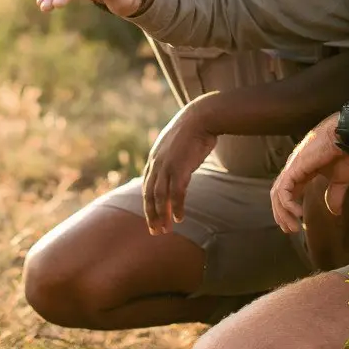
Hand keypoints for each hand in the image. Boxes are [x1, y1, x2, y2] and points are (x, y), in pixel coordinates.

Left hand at [142, 100, 217, 233]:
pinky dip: (177, 207)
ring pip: (160, 197)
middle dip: (151, 215)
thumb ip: (171, 157)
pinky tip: (180, 218)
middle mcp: (156, 164)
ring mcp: (167, 166)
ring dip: (162, 215)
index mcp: (154, 158)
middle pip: (149, 195)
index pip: (147, 186)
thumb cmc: (192, 130)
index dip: (148, 204)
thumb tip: (175, 167)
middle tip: (155, 231)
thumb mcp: (176, 145)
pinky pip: (177, 193)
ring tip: (166, 230)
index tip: (151, 218)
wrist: (200, 117)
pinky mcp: (180, 168)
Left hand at [271, 114, 348, 233]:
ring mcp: (293, 166)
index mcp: (302, 170)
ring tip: (294, 227)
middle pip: (278, 194)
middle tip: (291, 230)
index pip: (287, 191)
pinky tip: (298, 214)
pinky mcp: (295, 167)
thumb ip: (334, 195)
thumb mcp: (340, 180)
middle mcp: (294, 168)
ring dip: (283, 213)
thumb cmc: (346, 153)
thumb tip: (334, 212)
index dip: (287, 209)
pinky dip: (288, 204)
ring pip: (278, 193)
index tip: (295, 224)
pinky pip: (284, 189)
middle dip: (281, 214)